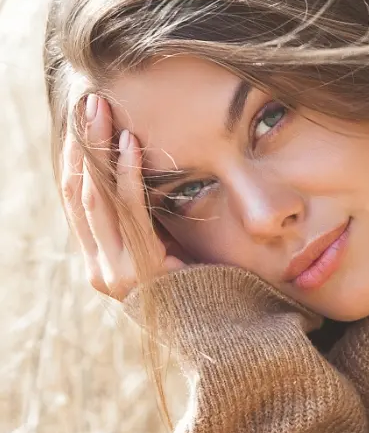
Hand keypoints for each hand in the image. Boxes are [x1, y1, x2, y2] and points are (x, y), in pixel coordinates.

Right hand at [60, 94, 185, 300]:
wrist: (228, 330)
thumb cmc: (205, 286)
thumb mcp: (168, 247)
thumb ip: (146, 222)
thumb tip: (136, 174)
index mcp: (102, 262)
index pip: (76, 202)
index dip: (76, 159)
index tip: (82, 120)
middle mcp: (100, 269)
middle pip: (79, 193)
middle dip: (82, 145)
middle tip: (89, 102)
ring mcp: (115, 273)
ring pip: (96, 198)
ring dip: (99, 149)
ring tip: (103, 110)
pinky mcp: (139, 271)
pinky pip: (130, 213)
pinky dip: (130, 175)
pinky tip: (131, 145)